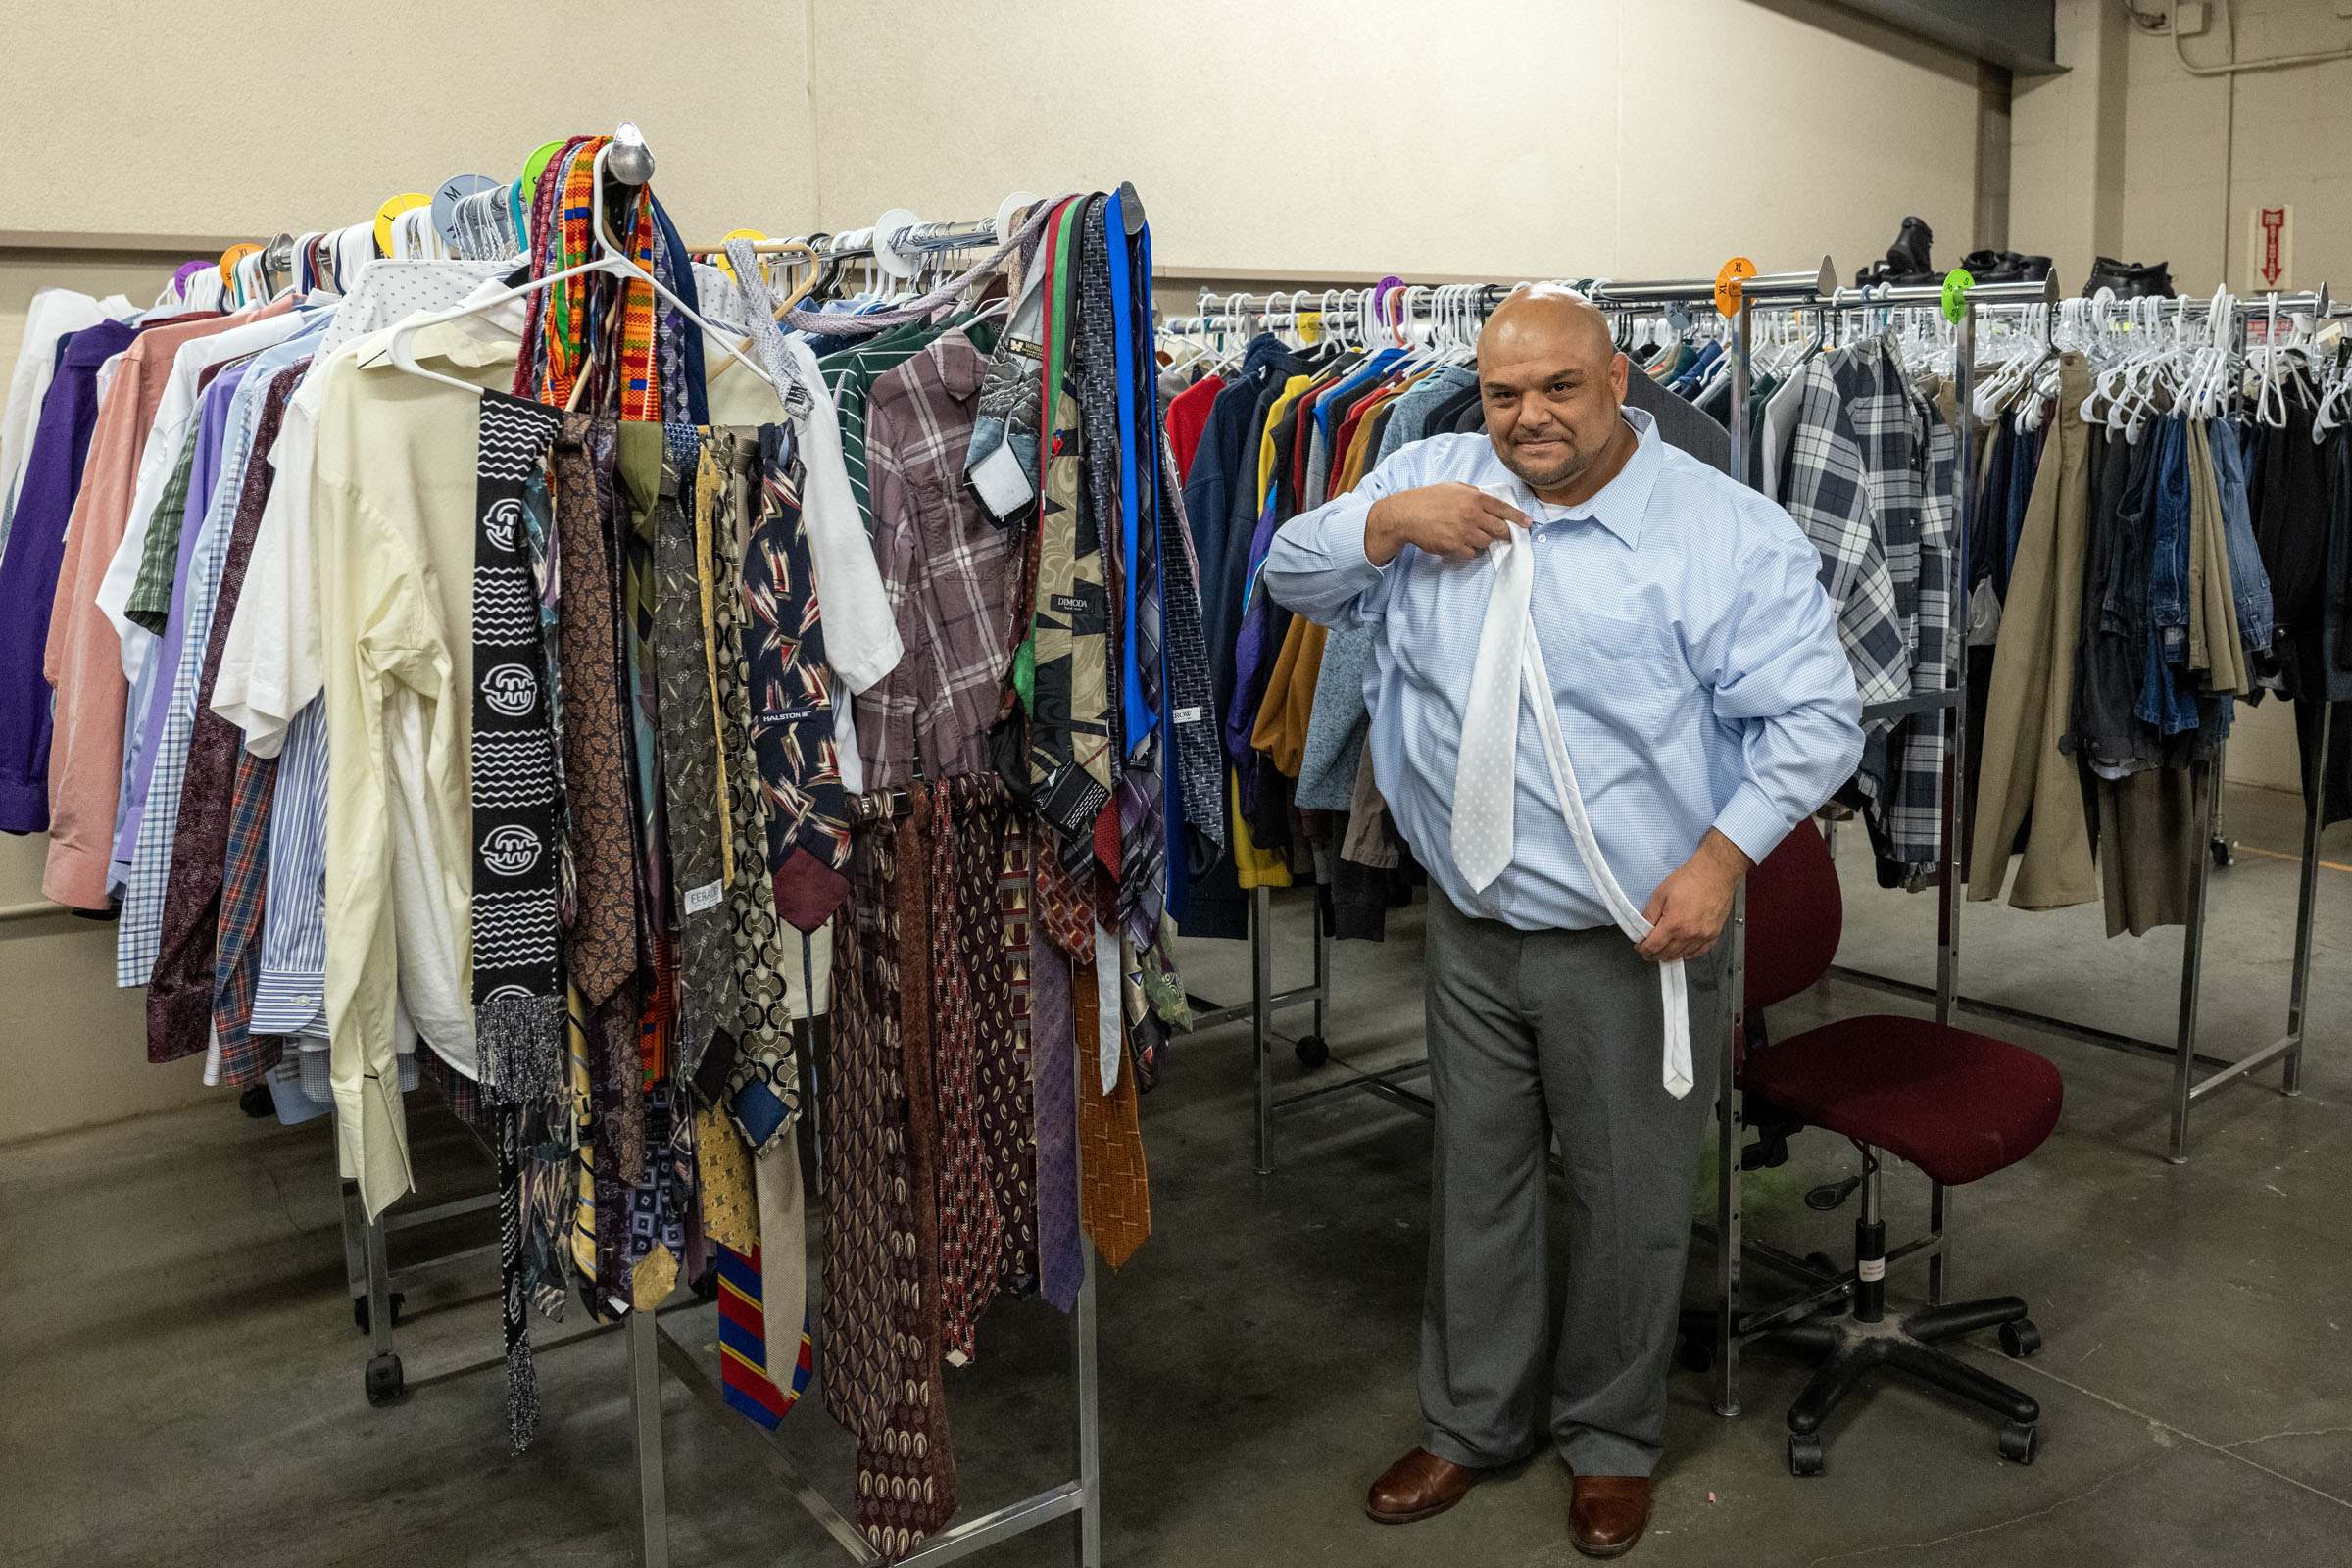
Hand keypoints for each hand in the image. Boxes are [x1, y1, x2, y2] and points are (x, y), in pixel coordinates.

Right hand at [1365, 483, 1528, 564]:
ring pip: (1486, 542)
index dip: (1518, 517)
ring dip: (1481, 541)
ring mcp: (1464, 531)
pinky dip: (1467, 550)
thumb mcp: (1454, 488)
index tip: (1528, 524)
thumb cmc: (1429, 499)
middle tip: (1507, 535)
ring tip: (1467, 534)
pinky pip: (1471, 553)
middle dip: (1506, 533)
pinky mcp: (1454, 546)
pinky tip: (1457, 542)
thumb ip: (1473, 493)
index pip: (1503, 508)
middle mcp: (1472, 514)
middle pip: (1500, 529)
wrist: (1406, 514)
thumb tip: (1489, 500)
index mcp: (1474, 497)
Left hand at [1637, 830, 1752, 962]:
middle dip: (1654, 955)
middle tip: (1648, 952)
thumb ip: (1650, 914)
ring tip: (1662, 953)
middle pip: (1667, 954)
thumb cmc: (1690, 879)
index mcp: (1674, 924)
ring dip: (1670, 956)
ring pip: (1682, 955)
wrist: (1715, 873)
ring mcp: (1703, 935)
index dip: (1643, 949)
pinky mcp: (1714, 933)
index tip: (1640, 947)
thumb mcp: (1661, 893)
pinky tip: (1682, 951)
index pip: (1653, 946)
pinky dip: (1688, 954)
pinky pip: (1699, 952)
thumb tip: (1643, 928)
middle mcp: (1689, 933)